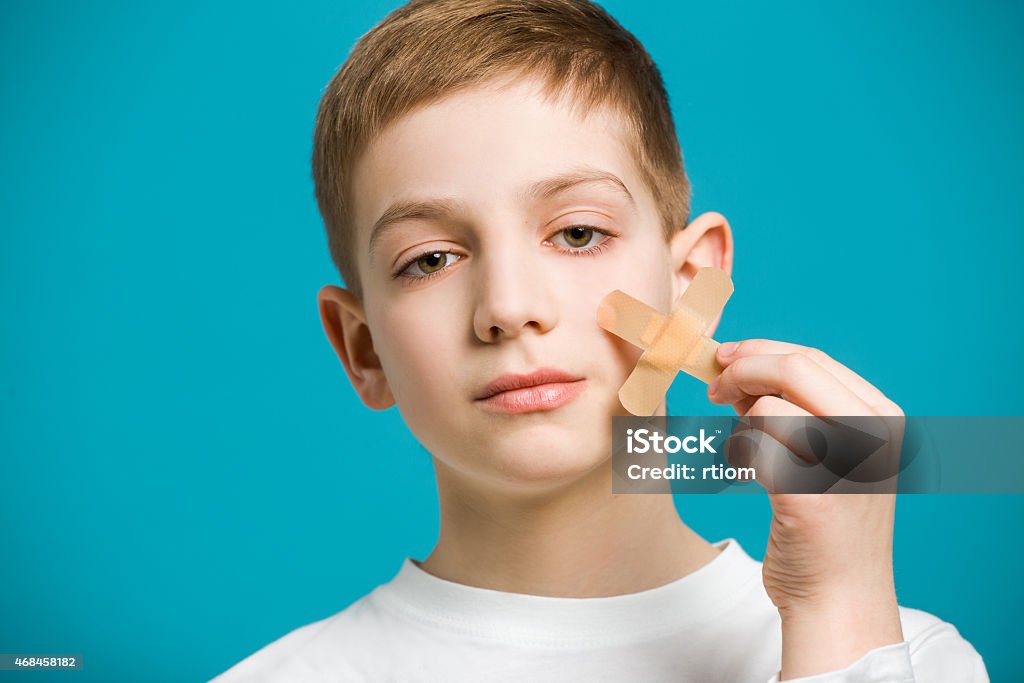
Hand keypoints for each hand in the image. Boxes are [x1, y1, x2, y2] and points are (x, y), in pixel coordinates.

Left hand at [707, 339, 905, 679]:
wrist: (839, 597)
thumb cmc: (826, 523)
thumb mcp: (828, 451)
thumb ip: (795, 407)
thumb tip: (741, 367)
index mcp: (885, 416)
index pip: (813, 358)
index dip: (760, 351)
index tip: (726, 358)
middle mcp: (875, 435)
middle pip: (793, 368)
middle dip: (741, 370)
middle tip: (713, 388)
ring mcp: (847, 465)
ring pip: (767, 407)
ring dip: (739, 424)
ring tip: (745, 449)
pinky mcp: (811, 498)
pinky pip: (754, 449)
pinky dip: (740, 455)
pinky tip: (749, 474)